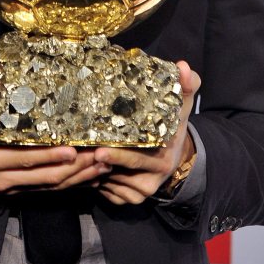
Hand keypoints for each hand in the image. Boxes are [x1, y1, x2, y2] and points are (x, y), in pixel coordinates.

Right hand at [0, 79, 105, 198]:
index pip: (22, 160)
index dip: (49, 157)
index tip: (73, 150)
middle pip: (44, 179)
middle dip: (75, 170)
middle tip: (102, 158)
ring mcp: (7, 188)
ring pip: (48, 188)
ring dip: (77, 179)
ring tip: (103, 166)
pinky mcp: (12, 190)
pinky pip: (44, 190)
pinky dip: (67, 184)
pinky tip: (87, 176)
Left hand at [92, 61, 200, 205]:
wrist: (176, 156)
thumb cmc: (173, 126)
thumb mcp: (180, 107)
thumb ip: (185, 86)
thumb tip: (183, 66)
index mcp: (161, 160)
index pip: (136, 160)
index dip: (118, 155)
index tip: (99, 150)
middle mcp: (150, 180)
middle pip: (118, 173)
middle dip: (96, 163)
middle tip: (78, 149)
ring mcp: (139, 192)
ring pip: (108, 182)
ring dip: (92, 169)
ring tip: (78, 151)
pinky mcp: (128, 198)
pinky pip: (106, 191)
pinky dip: (96, 179)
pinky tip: (88, 164)